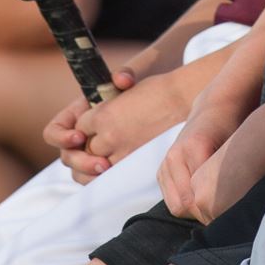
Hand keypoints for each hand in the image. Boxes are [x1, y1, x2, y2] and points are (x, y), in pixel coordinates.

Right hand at [42, 67, 139, 181]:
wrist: (156, 93)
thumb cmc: (138, 81)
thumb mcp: (130, 75)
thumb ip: (125, 74)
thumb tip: (122, 78)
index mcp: (76, 115)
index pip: (54, 131)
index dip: (61, 137)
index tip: (80, 137)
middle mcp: (80, 135)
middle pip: (67, 157)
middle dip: (81, 162)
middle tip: (102, 164)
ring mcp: (94, 150)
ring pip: (80, 171)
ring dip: (90, 175)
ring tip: (109, 170)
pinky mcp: (109, 161)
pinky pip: (97, 176)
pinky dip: (103, 180)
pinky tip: (118, 176)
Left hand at [76, 67, 190, 169]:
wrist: (184, 100)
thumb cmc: (158, 91)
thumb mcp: (124, 93)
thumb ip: (106, 107)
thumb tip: (97, 117)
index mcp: (102, 115)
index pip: (80, 127)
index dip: (87, 126)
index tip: (95, 126)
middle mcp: (108, 135)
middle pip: (87, 148)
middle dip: (91, 144)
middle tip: (103, 142)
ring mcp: (122, 152)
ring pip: (98, 164)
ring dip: (100, 160)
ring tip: (109, 155)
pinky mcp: (137, 163)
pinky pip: (115, 174)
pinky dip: (114, 170)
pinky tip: (119, 165)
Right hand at [158, 110, 235, 218]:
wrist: (214, 110)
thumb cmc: (231, 129)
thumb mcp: (236, 149)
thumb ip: (231, 174)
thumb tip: (234, 207)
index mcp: (193, 148)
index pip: (197, 197)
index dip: (214, 213)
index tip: (229, 215)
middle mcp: (174, 156)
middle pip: (184, 205)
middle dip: (203, 215)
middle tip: (223, 216)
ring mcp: (165, 163)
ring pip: (175, 206)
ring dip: (193, 212)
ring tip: (214, 209)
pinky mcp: (161, 171)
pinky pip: (170, 199)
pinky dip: (186, 204)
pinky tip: (203, 200)